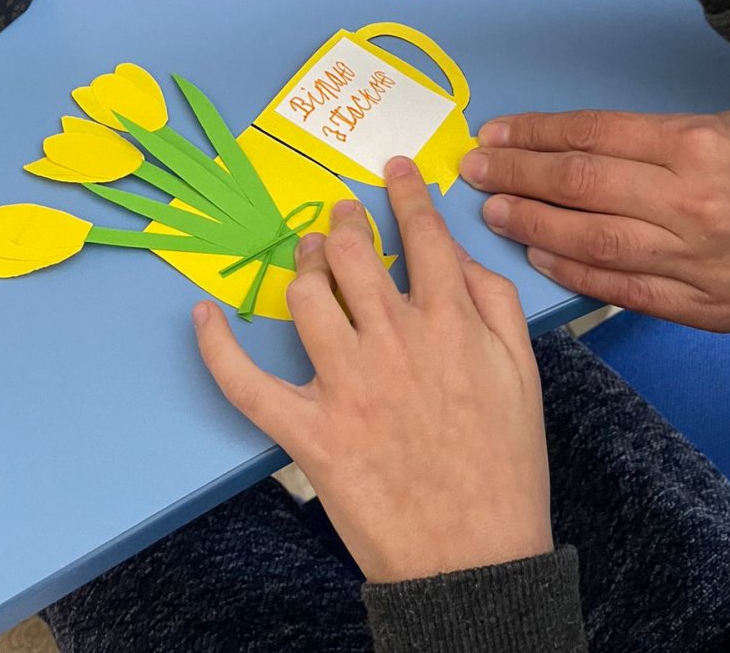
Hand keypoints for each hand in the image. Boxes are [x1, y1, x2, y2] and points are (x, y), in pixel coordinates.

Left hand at [193, 158, 551, 582]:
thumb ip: (495, 302)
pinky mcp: (308, 432)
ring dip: (301, 264)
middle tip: (338, 212)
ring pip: (305, 297)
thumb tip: (457, 254)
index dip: (407, 192)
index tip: (394, 170)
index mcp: (451, 322)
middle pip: (354, 253)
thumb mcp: (523, 372)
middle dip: (343, 220)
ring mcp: (346, 385)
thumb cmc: (507, 466)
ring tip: (305, 254)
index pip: (423, 234)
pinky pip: (246, 383)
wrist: (476, 559)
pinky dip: (218, 346)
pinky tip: (205, 315)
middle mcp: (393, 339)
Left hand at [460, 109, 729, 330]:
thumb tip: (583, 148)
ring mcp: (693, 260)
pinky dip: (574, 275)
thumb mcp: (728, 127)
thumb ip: (656, 140)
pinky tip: (539, 260)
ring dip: (531, 226)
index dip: (534, 134)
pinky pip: (620, 290)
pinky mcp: (700, 307)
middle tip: (475, 170)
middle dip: (516, 175)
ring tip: (493, 213)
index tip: (497, 133)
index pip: (591, 135)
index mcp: (694, 145)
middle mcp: (688, 201)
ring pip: (589, 241)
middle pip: (579, 184)